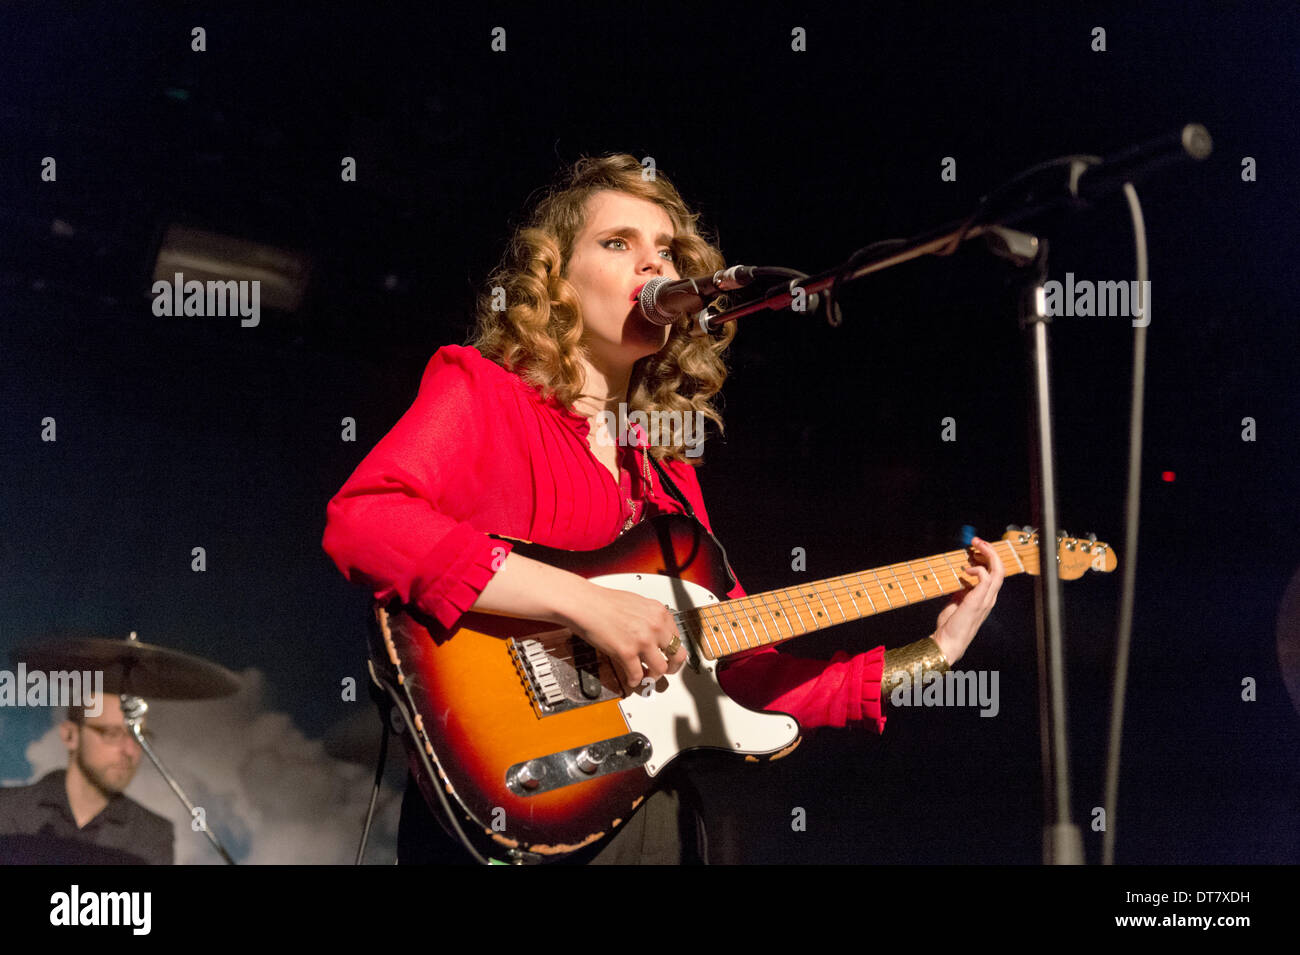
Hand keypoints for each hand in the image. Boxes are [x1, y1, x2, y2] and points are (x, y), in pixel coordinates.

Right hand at [561, 581, 687, 687]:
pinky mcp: (626, 653)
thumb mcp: (638, 604)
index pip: (678, 638)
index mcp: (659, 613)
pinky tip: (631, 679)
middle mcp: (655, 626)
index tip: (669, 656)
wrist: (585, 604)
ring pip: (660, 669)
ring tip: (646, 676)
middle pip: (677, 655)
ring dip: (653, 676)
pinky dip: (635, 680)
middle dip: (673, 667)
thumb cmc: (604, 602)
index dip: (673, 650)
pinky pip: (637, 675)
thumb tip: (656, 635)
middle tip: (667, 671)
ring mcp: (642, 640)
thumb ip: (651, 619)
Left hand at [931, 536, 1003, 664]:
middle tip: (978, 540)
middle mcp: (990, 598)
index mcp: (987, 597)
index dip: (989, 557)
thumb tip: (961, 580)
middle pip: (1001, 568)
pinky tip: (966, 570)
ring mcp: (986, 600)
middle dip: (991, 551)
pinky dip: (977, 569)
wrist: (949, 641)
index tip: (976, 547)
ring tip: (977, 545)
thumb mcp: (958, 602)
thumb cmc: (952, 624)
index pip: (996, 573)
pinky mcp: (978, 601)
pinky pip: (985, 578)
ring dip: (988, 554)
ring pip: (998, 571)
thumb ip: (963, 591)